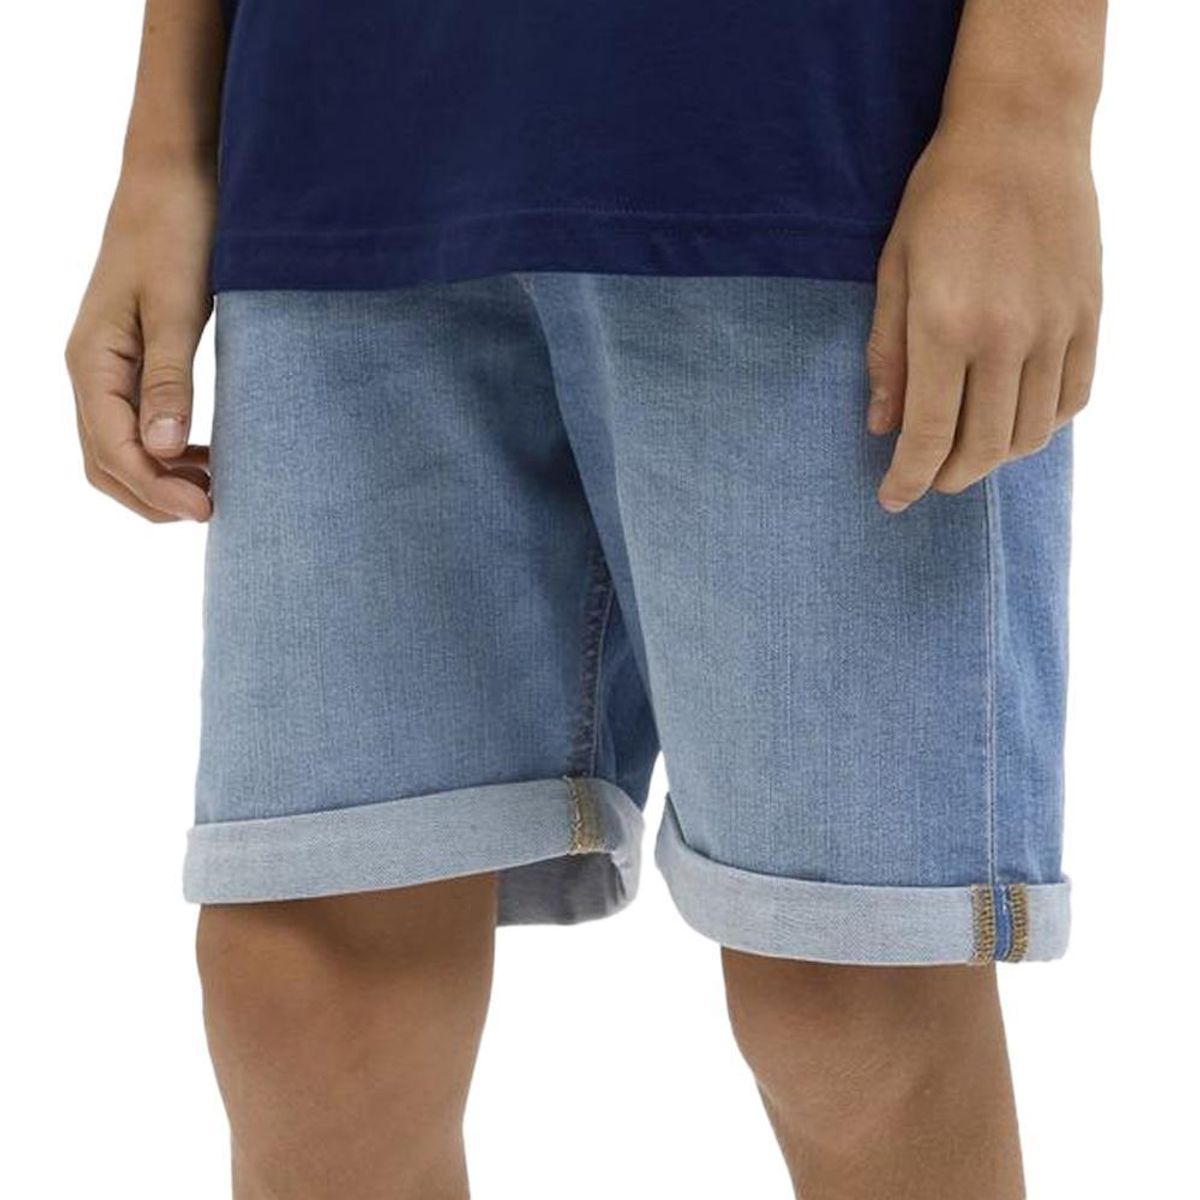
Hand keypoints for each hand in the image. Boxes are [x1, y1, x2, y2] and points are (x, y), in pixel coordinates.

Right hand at [66, 162, 215, 521]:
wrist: (175, 173)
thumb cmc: (178, 229)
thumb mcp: (178, 306)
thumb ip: (170, 380)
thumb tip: (165, 450)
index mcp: (92, 359)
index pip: (112, 450)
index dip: (157, 489)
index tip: (208, 511)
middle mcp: (90, 367)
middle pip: (106, 461)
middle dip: (153, 495)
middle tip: (214, 510)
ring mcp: (107, 364)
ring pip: (117, 447)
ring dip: (159, 477)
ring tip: (215, 489)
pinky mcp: (131, 357)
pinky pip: (134, 422)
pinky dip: (166, 451)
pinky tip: (207, 455)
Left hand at [867, 120, 1100, 512]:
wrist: (1022, 134)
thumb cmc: (941, 199)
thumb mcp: (893, 272)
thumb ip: (886, 355)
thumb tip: (883, 427)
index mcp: (945, 328)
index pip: (928, 435)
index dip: (909, 479)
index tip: (893, 500)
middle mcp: (1006, 338)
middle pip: (983, 447)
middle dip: (949, 477)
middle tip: (927, 479)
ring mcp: (1056, 329)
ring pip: (1031, 433)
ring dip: (995, 459)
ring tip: (967, 452)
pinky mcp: (1089, 317)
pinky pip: (1073, 399)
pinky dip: (1042, 426)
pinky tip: (1015, 418)